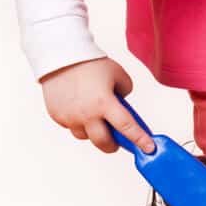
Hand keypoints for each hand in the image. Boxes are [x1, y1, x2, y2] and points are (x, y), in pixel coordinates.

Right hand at [39, 57, 155, 155]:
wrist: (61, 57)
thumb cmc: (90, 64)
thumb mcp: (118, 75)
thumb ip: (124, 93)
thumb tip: (122, 106)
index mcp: (104, 103)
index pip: (127, 128)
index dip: (140, 140)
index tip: (148, 148)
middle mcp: (86, 114)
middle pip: (104, 143)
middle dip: (113, 145)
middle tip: (117, 141)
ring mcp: (70, 117)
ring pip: (85, 136)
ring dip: (93, 132)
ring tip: (95, 118)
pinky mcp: (57, 116)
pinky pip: (71, 127)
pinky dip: (78, 123)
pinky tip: (80, 109)